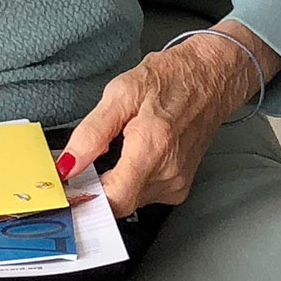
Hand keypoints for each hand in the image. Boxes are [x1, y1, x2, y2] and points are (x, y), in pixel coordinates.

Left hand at [60, 23, 278, 216]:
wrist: (212, 78)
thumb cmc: (171, 79)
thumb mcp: (121, 92)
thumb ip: (91, 132)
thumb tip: (68, 165)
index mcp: (152, 146)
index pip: (113, 199)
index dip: (86, 197)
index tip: (71, 185)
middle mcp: (168, 171)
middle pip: (118, 203)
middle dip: (97, 186)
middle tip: (90, 160)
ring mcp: (177, 182)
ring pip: (130, 201)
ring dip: (115, 183)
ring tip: (120, 149)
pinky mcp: (180, 187)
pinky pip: (144, 196)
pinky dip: (132, 182)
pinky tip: (136, 157)